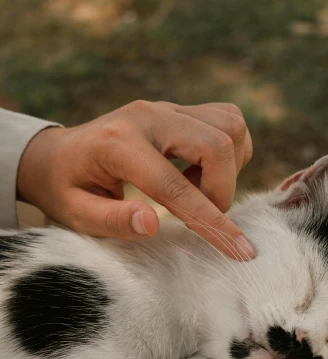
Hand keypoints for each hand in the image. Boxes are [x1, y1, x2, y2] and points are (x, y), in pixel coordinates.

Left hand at [17, 100, 255, 258]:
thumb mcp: (75, 214)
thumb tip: (152, 224)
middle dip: (222, 191)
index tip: (240, 250)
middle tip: (199, 215)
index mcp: (117, 144)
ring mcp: (166, 107)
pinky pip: (227, 121)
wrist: (56, 155)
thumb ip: (112, 221)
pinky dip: (228, 152)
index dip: (211, 221)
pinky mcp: (179, 109)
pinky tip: (200, 172)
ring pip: (231, 127)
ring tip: (196, 190)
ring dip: (228, 169)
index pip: (176, 186)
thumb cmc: (66, 190)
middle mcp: (148, 117)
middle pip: (217, 145)